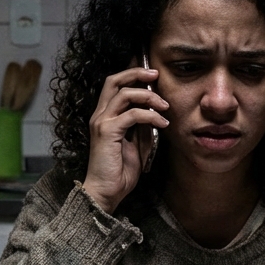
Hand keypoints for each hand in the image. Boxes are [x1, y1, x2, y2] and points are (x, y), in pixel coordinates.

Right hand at [82, 65, 169, 212]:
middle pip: (114, 80)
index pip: (114, 85)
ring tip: (165, 107)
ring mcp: (102, 122)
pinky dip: (150, 116)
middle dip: (137, 73)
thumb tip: (155, 112)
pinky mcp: (108, 132)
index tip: (152, 75)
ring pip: (125, 94)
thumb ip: (142, 127)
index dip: (131, 74)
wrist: (106, 192)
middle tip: (156, 74)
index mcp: (104, 116)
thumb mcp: (136, 144)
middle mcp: (100, 115)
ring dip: (149, 96)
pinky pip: (133, 114)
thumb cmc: (119, 172)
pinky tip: (162, 124)